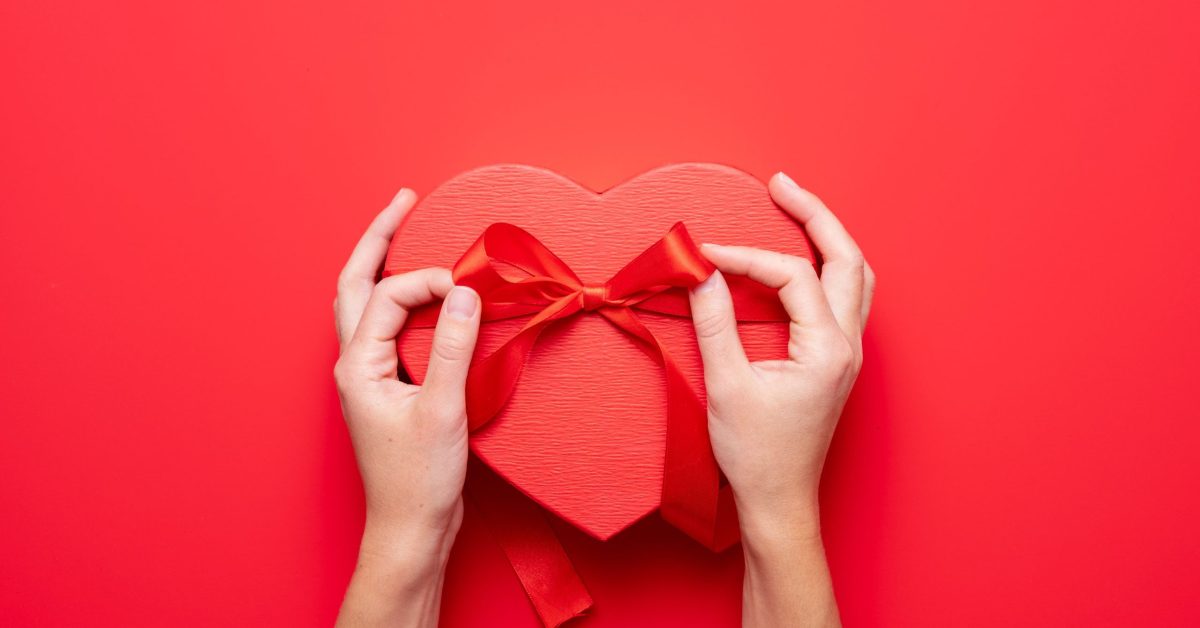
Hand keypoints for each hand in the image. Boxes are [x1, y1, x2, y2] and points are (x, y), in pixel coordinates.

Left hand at [333, 188, 481, 626]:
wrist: (411, 527)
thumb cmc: (419, 479)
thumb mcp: (444, 409)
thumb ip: (455, 346)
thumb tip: (465, 292)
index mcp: (358, 365)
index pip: (391, 297)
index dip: (430, 281)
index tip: (470, 286)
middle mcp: (355, 365)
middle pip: (355, 284)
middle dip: (379, 238)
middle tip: (404, 200)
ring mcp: (369, 376)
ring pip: (365, 305)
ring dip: (384, 265)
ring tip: (404, 230)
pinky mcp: (389, 388)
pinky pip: (388, 329)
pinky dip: (403, 300)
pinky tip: (425, 295)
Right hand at [688, 172, 873, 626]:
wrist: (779, 501)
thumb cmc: (756, 455)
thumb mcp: (727, 385)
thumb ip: (714, 322)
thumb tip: (700, 273)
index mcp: (828, 348)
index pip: (791, 276)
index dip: (745, 258)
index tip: (704, 257)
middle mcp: (847, 345)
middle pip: (847, 259)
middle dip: (814, 215)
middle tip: (781, 183)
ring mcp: (847, 354)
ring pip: (856, 277)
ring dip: (828, 239)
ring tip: (797, 208)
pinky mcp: (836, 363)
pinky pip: (845, 299)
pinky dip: (825, 269)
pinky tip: (800, 261)